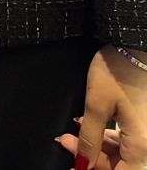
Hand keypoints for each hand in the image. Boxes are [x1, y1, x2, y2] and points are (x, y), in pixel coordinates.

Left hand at [63, 48, 146, 168]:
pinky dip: (104, 137)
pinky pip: (124, 140)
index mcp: (142, 145)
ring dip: (96, 147)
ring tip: (70, 134)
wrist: (132, 46)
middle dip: (92, 158)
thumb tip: (83, 164)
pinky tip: (85, 125)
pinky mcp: (140, 122)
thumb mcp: (96, 106)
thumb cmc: (116, 73)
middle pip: (122, 166)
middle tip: (66, 143)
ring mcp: (145, 133)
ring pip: (122, 154)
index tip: (74, 165)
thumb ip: (90, 138)